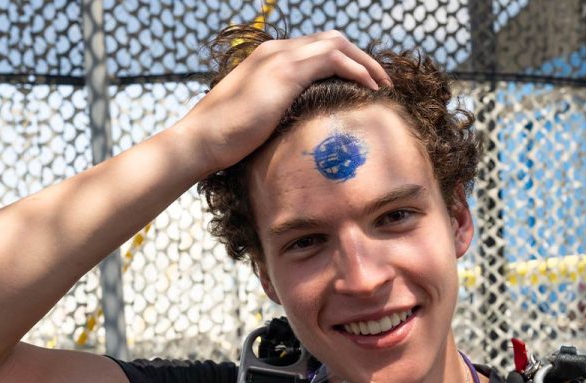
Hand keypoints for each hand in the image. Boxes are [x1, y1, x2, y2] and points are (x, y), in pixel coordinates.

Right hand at [186, 30, 391, 173]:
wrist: (202, 140)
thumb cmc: (225, 139)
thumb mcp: (257, 118)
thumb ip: (278, 111)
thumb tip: (297, 129)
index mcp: (268, 58)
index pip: (315, 48)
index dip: (343, 62)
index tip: (362, 84)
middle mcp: (276, 50)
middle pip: (331, 39)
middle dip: (360, 57)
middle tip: (380, 81)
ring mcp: (280, 58)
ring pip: (337, 44)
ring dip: (365, 62)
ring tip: (383, 84)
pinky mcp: (285, 72)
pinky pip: (333, 59)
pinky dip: (357, 70)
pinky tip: (370, 89)